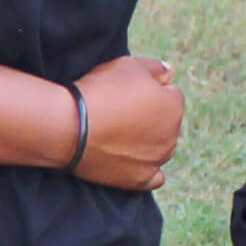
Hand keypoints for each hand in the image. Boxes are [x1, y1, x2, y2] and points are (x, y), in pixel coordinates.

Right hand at [70, 55, 182, 189]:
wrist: (71, 127)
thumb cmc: (101, 92)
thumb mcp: (129, 65)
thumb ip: (156, 67)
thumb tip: (170, 73)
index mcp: (174, 106)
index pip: (169, 93)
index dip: (147, 89)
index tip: (126, 91)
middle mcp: (172, 135)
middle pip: (166, 121)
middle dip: (151, 115)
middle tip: (119, 110)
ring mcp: (157, 160)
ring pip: (161, 147)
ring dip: (148, 140)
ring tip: (117, 132)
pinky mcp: (140, 179)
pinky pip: (154, 176)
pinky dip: (147, 167)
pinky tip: (133, 159)